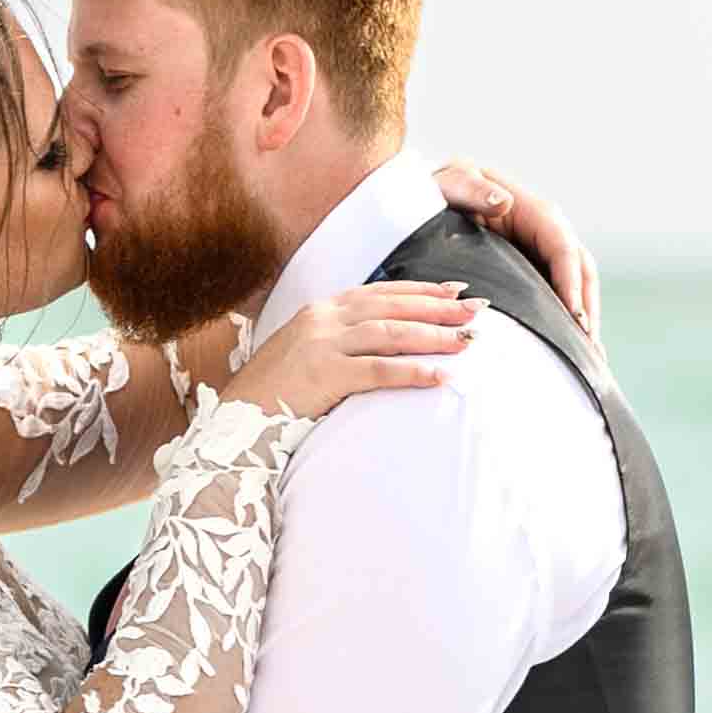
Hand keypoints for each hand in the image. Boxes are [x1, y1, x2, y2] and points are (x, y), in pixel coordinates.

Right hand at [207, 279, 477, 423]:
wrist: (233, 421)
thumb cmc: (270, 395)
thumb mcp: (303, 354)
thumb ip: (337, 341)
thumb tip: (378, 342)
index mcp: (319, 310)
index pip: (381, 292)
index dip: (421, 290)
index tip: (455, 291)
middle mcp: (322, 320)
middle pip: (392, 307)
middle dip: (438, 308)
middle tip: (478, 310)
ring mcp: (322, 345)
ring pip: (390, 333)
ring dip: (433, 336)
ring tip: (467, 341)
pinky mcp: (324, 375)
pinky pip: (378, 371)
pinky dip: (412, 371)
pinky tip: (439, 375)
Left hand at [434, 158, 600, 338]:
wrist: (431, 199)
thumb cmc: (441, 190)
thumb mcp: (452, 183)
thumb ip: (472, 189)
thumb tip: (503, 202)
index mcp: (533, 212)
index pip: (563, 248)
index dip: (571, 283)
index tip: (575, 316)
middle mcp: (546, 232)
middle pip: (580, 270)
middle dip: (587, 307)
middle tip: (587, 347)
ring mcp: (542, 252)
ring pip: (576, 285)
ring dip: (584, 320)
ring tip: (589, 356)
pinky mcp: (534, 270)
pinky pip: (557, 295)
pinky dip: (567, 321)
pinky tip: (572, 349)